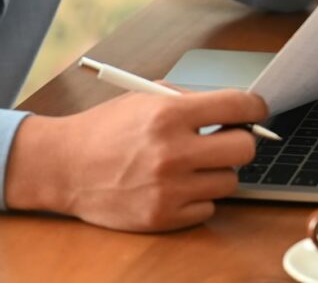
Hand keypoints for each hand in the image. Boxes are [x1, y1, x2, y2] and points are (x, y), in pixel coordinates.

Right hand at [5, 89, 267, 231]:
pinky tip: (178, 186)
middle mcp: (171, 152)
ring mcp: (167, 189)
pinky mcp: (161, 217)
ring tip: (192, 164)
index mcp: (169, 115)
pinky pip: (209, 208)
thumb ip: (192, 101)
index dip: (256, 107)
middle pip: (245, 149)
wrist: (61, 167)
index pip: (240, 106)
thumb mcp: (145, 99)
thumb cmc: (106, 129)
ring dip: (217, 172)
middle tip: (224, 140)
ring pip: (230, 181)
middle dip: (239, 142)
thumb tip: (239, 109)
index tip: (256, 112)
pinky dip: (199, 198)